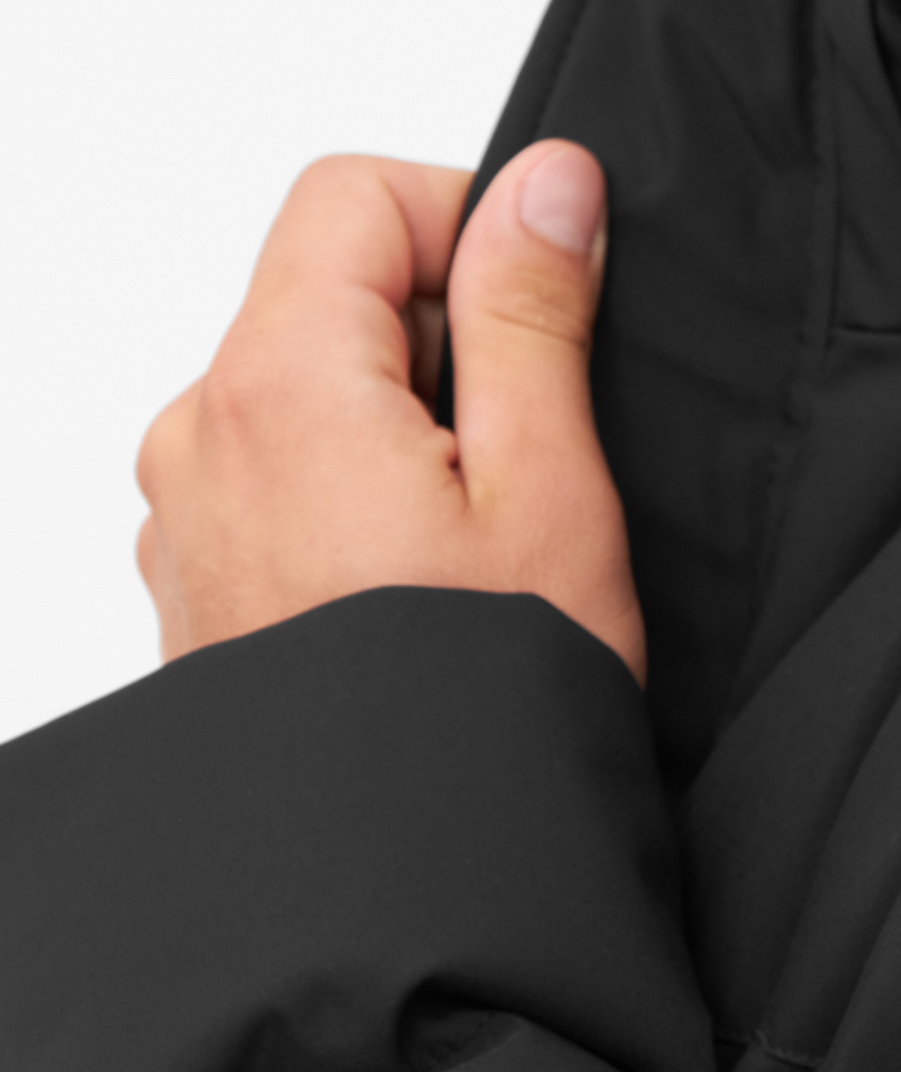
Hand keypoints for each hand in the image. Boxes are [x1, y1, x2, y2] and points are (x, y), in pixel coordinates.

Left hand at [137, 142, 645, 681]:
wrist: (399, 890)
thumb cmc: (479, 705)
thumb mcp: (546, 484)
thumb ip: (532, 313)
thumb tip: (545, 181)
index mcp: (277, 384)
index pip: (354, 196)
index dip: (466, 222)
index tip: (543, 309)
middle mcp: (199, 436)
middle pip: (326, 296)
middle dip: (440, 345)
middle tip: (528, 462)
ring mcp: (184, 517)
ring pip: (306, 394)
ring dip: (401, 430)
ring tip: (477, 549)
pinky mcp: (194, 585)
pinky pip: (276, 482)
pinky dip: (354, 501)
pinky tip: (420, 594)